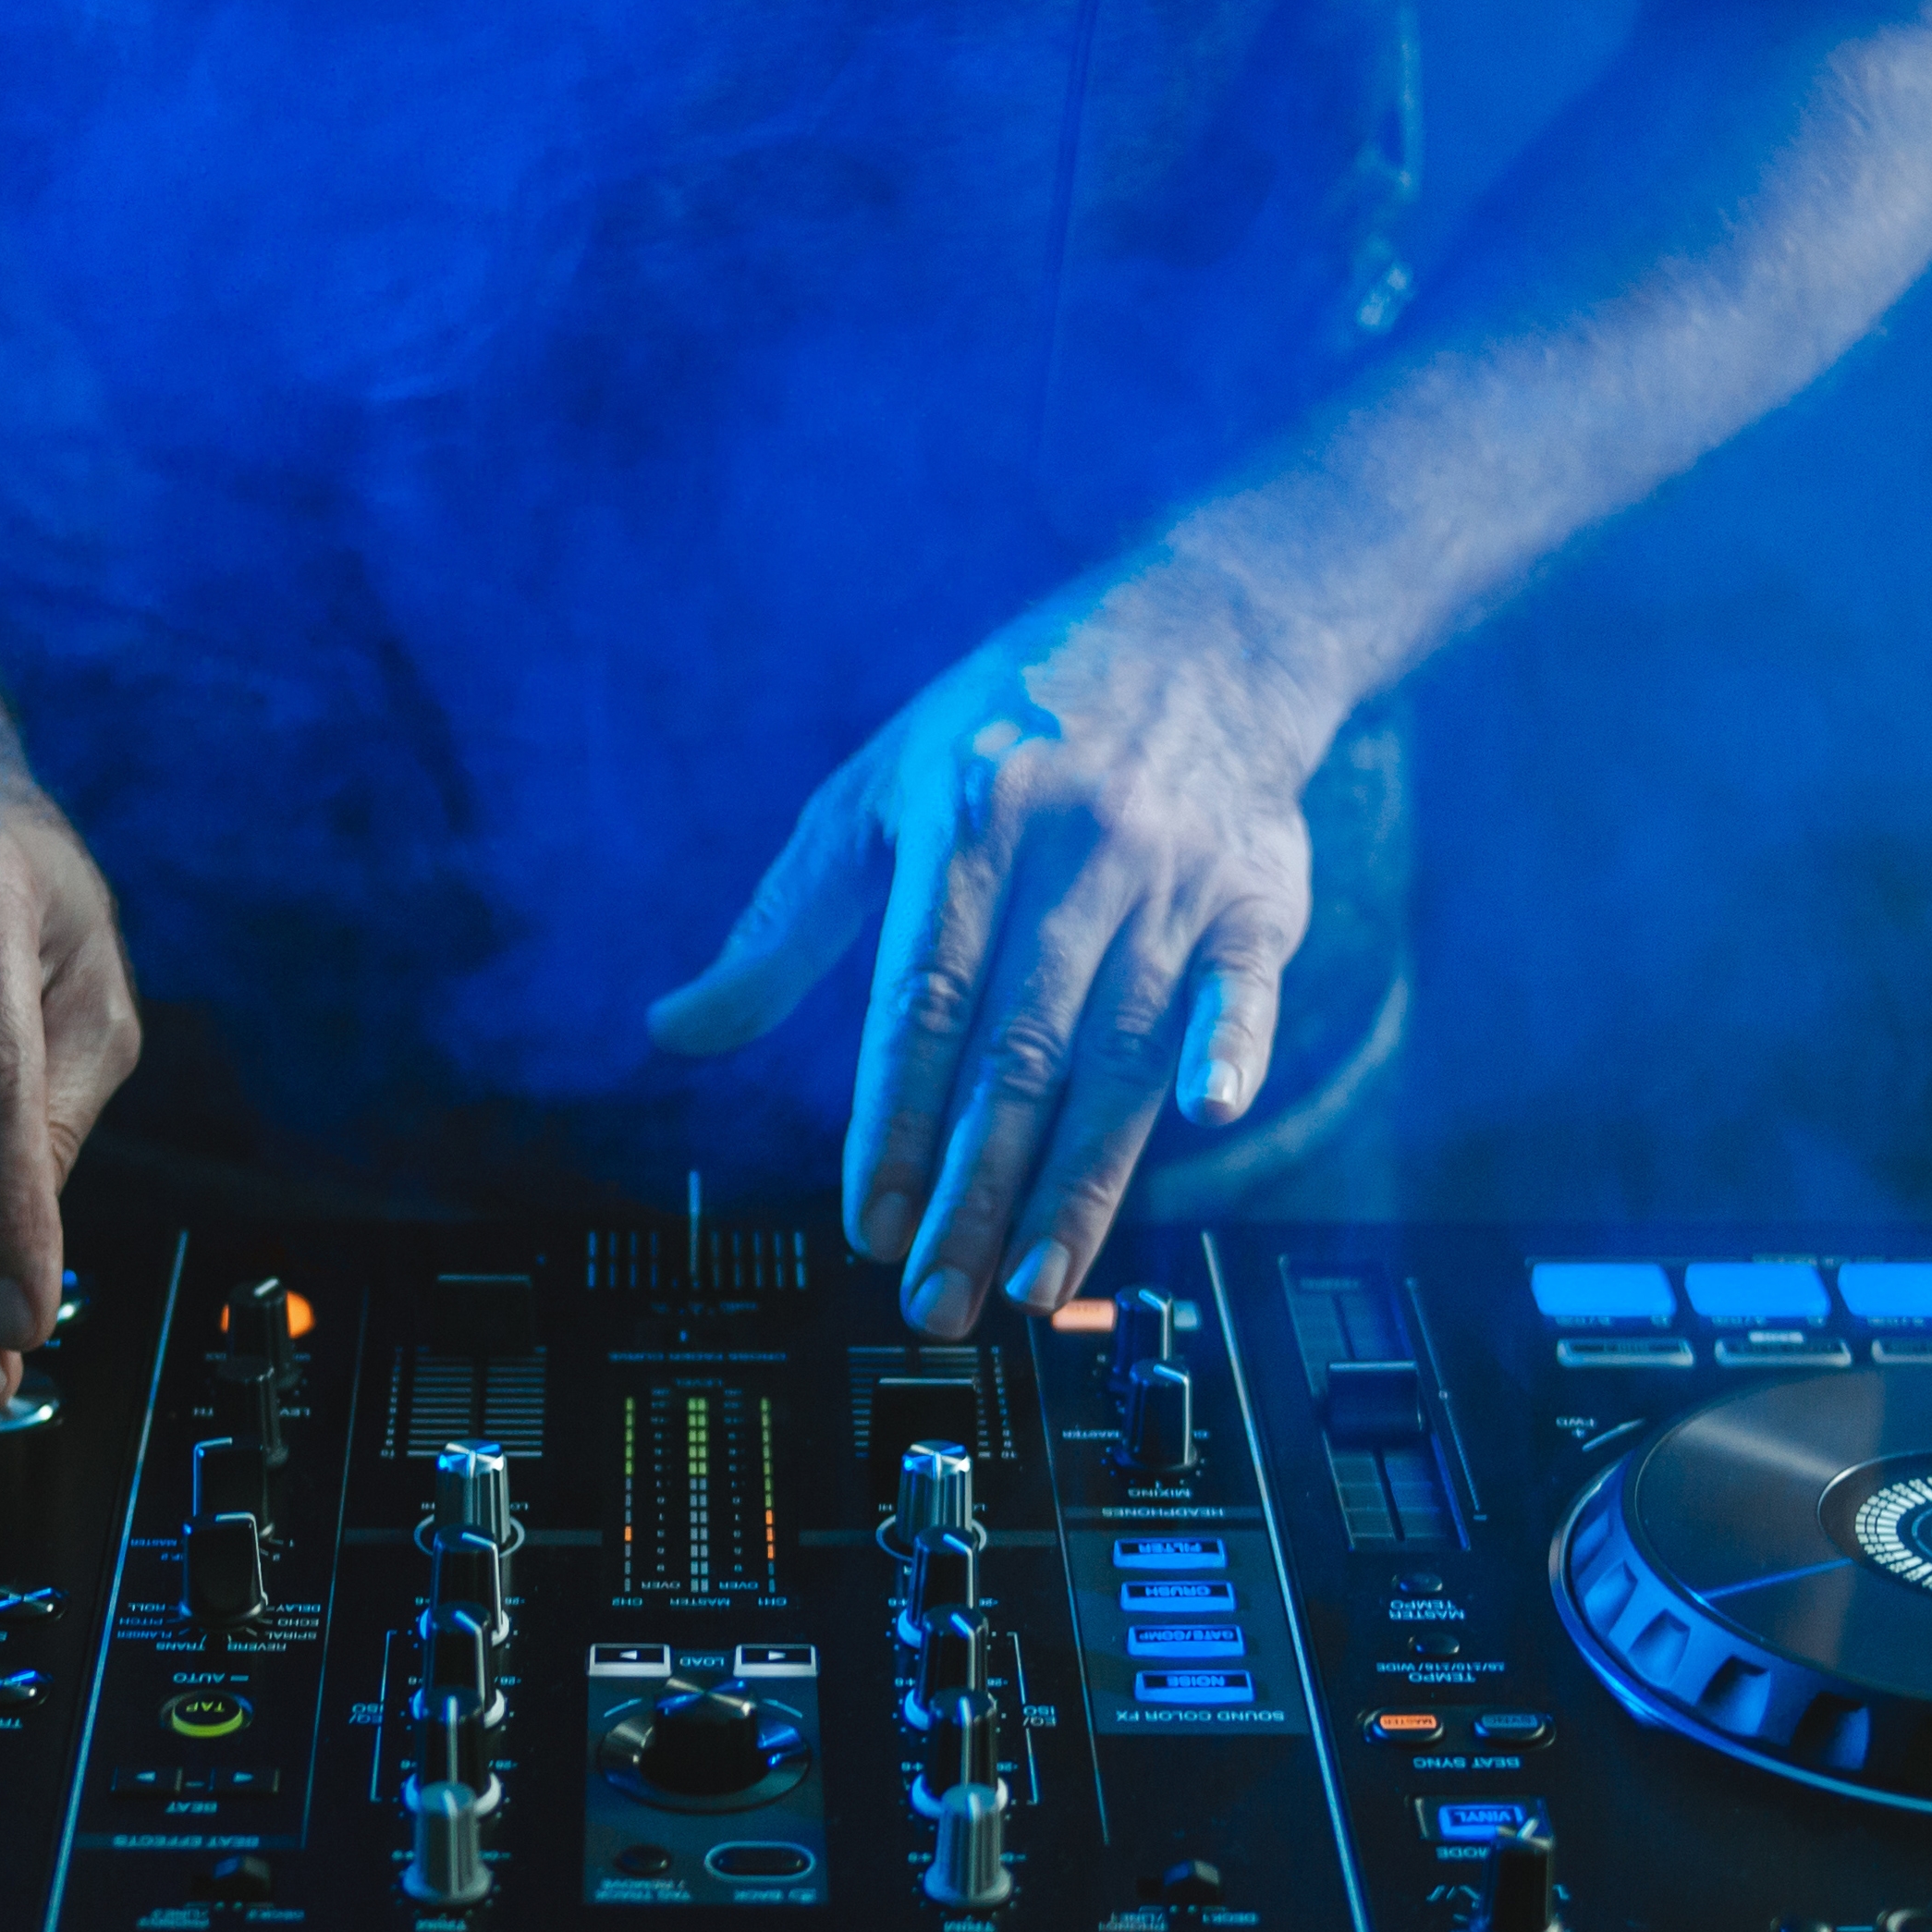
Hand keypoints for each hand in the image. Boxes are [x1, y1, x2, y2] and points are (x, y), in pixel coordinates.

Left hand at [649, 561, 1339, 1335]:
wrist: (1207, 630)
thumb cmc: (1014, 722)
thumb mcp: (878, 790)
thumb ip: (784, 924)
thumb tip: (672, 1029)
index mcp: (967, 821)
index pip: (923, 1003)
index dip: (894, 1123)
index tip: (869, 1225)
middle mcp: (1074, 849)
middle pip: (1019, 1050)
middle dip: (973, 1191)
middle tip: (936, 1301)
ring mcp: (1174, 873)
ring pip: (1118, 1050)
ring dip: (1078, 1179)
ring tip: (1033, 1286)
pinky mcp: (1259, 894)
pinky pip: (1242, 984)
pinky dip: (1231, 1046)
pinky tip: (1211, 1116)